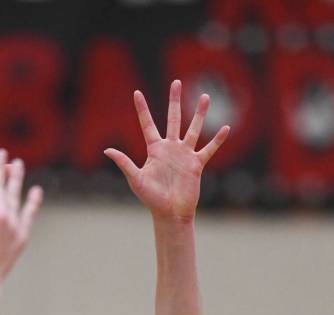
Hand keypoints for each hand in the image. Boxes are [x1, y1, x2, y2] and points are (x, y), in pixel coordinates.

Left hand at [105, 80, 229, 221]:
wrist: (170, 213)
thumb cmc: (151, 199)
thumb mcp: (136, 179)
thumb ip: (124, 163)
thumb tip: (107, 151)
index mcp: (154, 150)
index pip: (147, 124)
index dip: (142, 109)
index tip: (136, 93)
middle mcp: (170, 148)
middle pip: (173, 119)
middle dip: (175, 101)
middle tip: (176, 82)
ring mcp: (184, 155)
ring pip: (193, 129)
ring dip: (200, 113)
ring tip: (206, 96)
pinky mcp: (196, 164)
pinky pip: (209, 149)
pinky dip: (217, 140)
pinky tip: (226, 128)